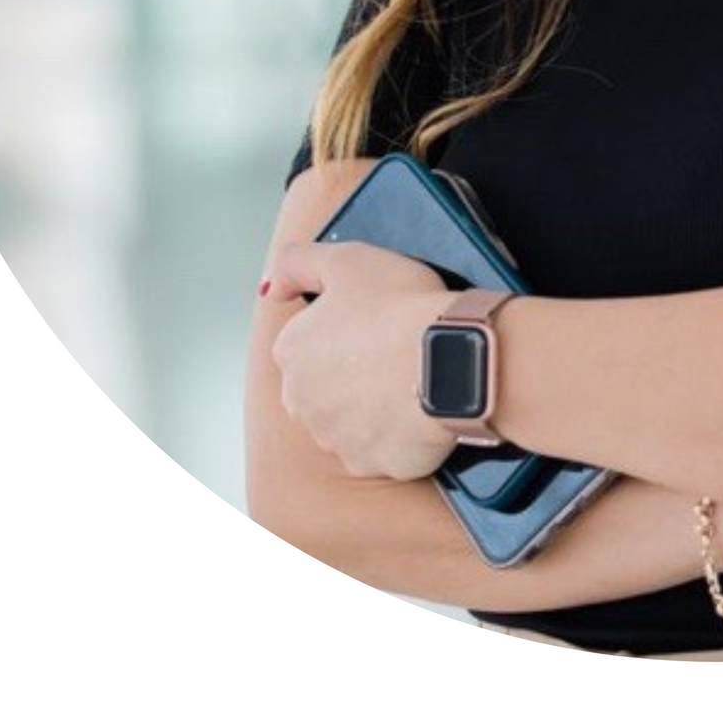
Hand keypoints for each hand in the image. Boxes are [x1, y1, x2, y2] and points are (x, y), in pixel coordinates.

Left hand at [268, 240, 457, 480]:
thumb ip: (296, 264)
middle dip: (351, 374)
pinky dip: (398, 434)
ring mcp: (335, 438)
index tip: (373, 321)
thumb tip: (269, 286)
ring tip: (410, 377)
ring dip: (373, 406)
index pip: (306, 342)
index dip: (343, 328)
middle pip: (324, 386)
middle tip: (393, 349)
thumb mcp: (347, 259)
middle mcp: (302, 401)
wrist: (452, 355)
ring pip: (351, 421)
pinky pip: (383, 449)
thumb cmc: (403, 307)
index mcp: (292, 352)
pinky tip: (419, 407)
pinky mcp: (372, 463)